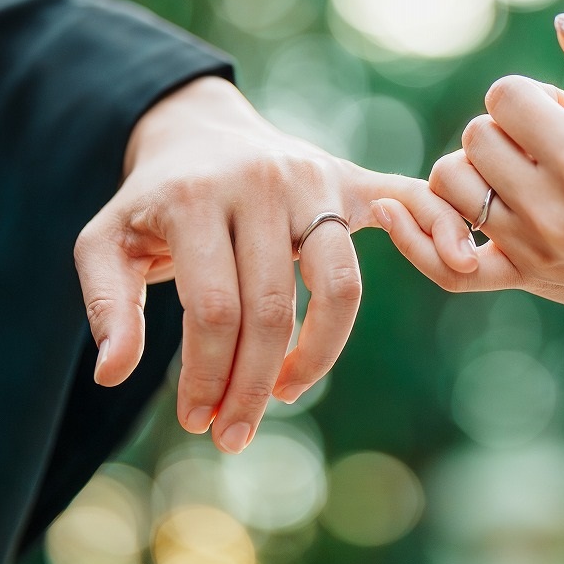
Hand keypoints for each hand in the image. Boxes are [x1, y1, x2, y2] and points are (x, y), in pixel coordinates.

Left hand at [74, 76, 476, 452]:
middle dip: (253, 385)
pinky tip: (459, 264)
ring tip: (288, 393)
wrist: (198, 129)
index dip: (206, 377)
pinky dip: (441, 228)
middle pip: (272, 309)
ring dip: (319, 355)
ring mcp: (313, 178)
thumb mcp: (105, 242)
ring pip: (340, 283)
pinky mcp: (349, 177)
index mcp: (196, 198)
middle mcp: (262, 183)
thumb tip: (113, 375)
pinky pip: (410, 201)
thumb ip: (107, 305)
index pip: (212, 310)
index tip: (197, 419)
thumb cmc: (151, 200)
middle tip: (234, 433)